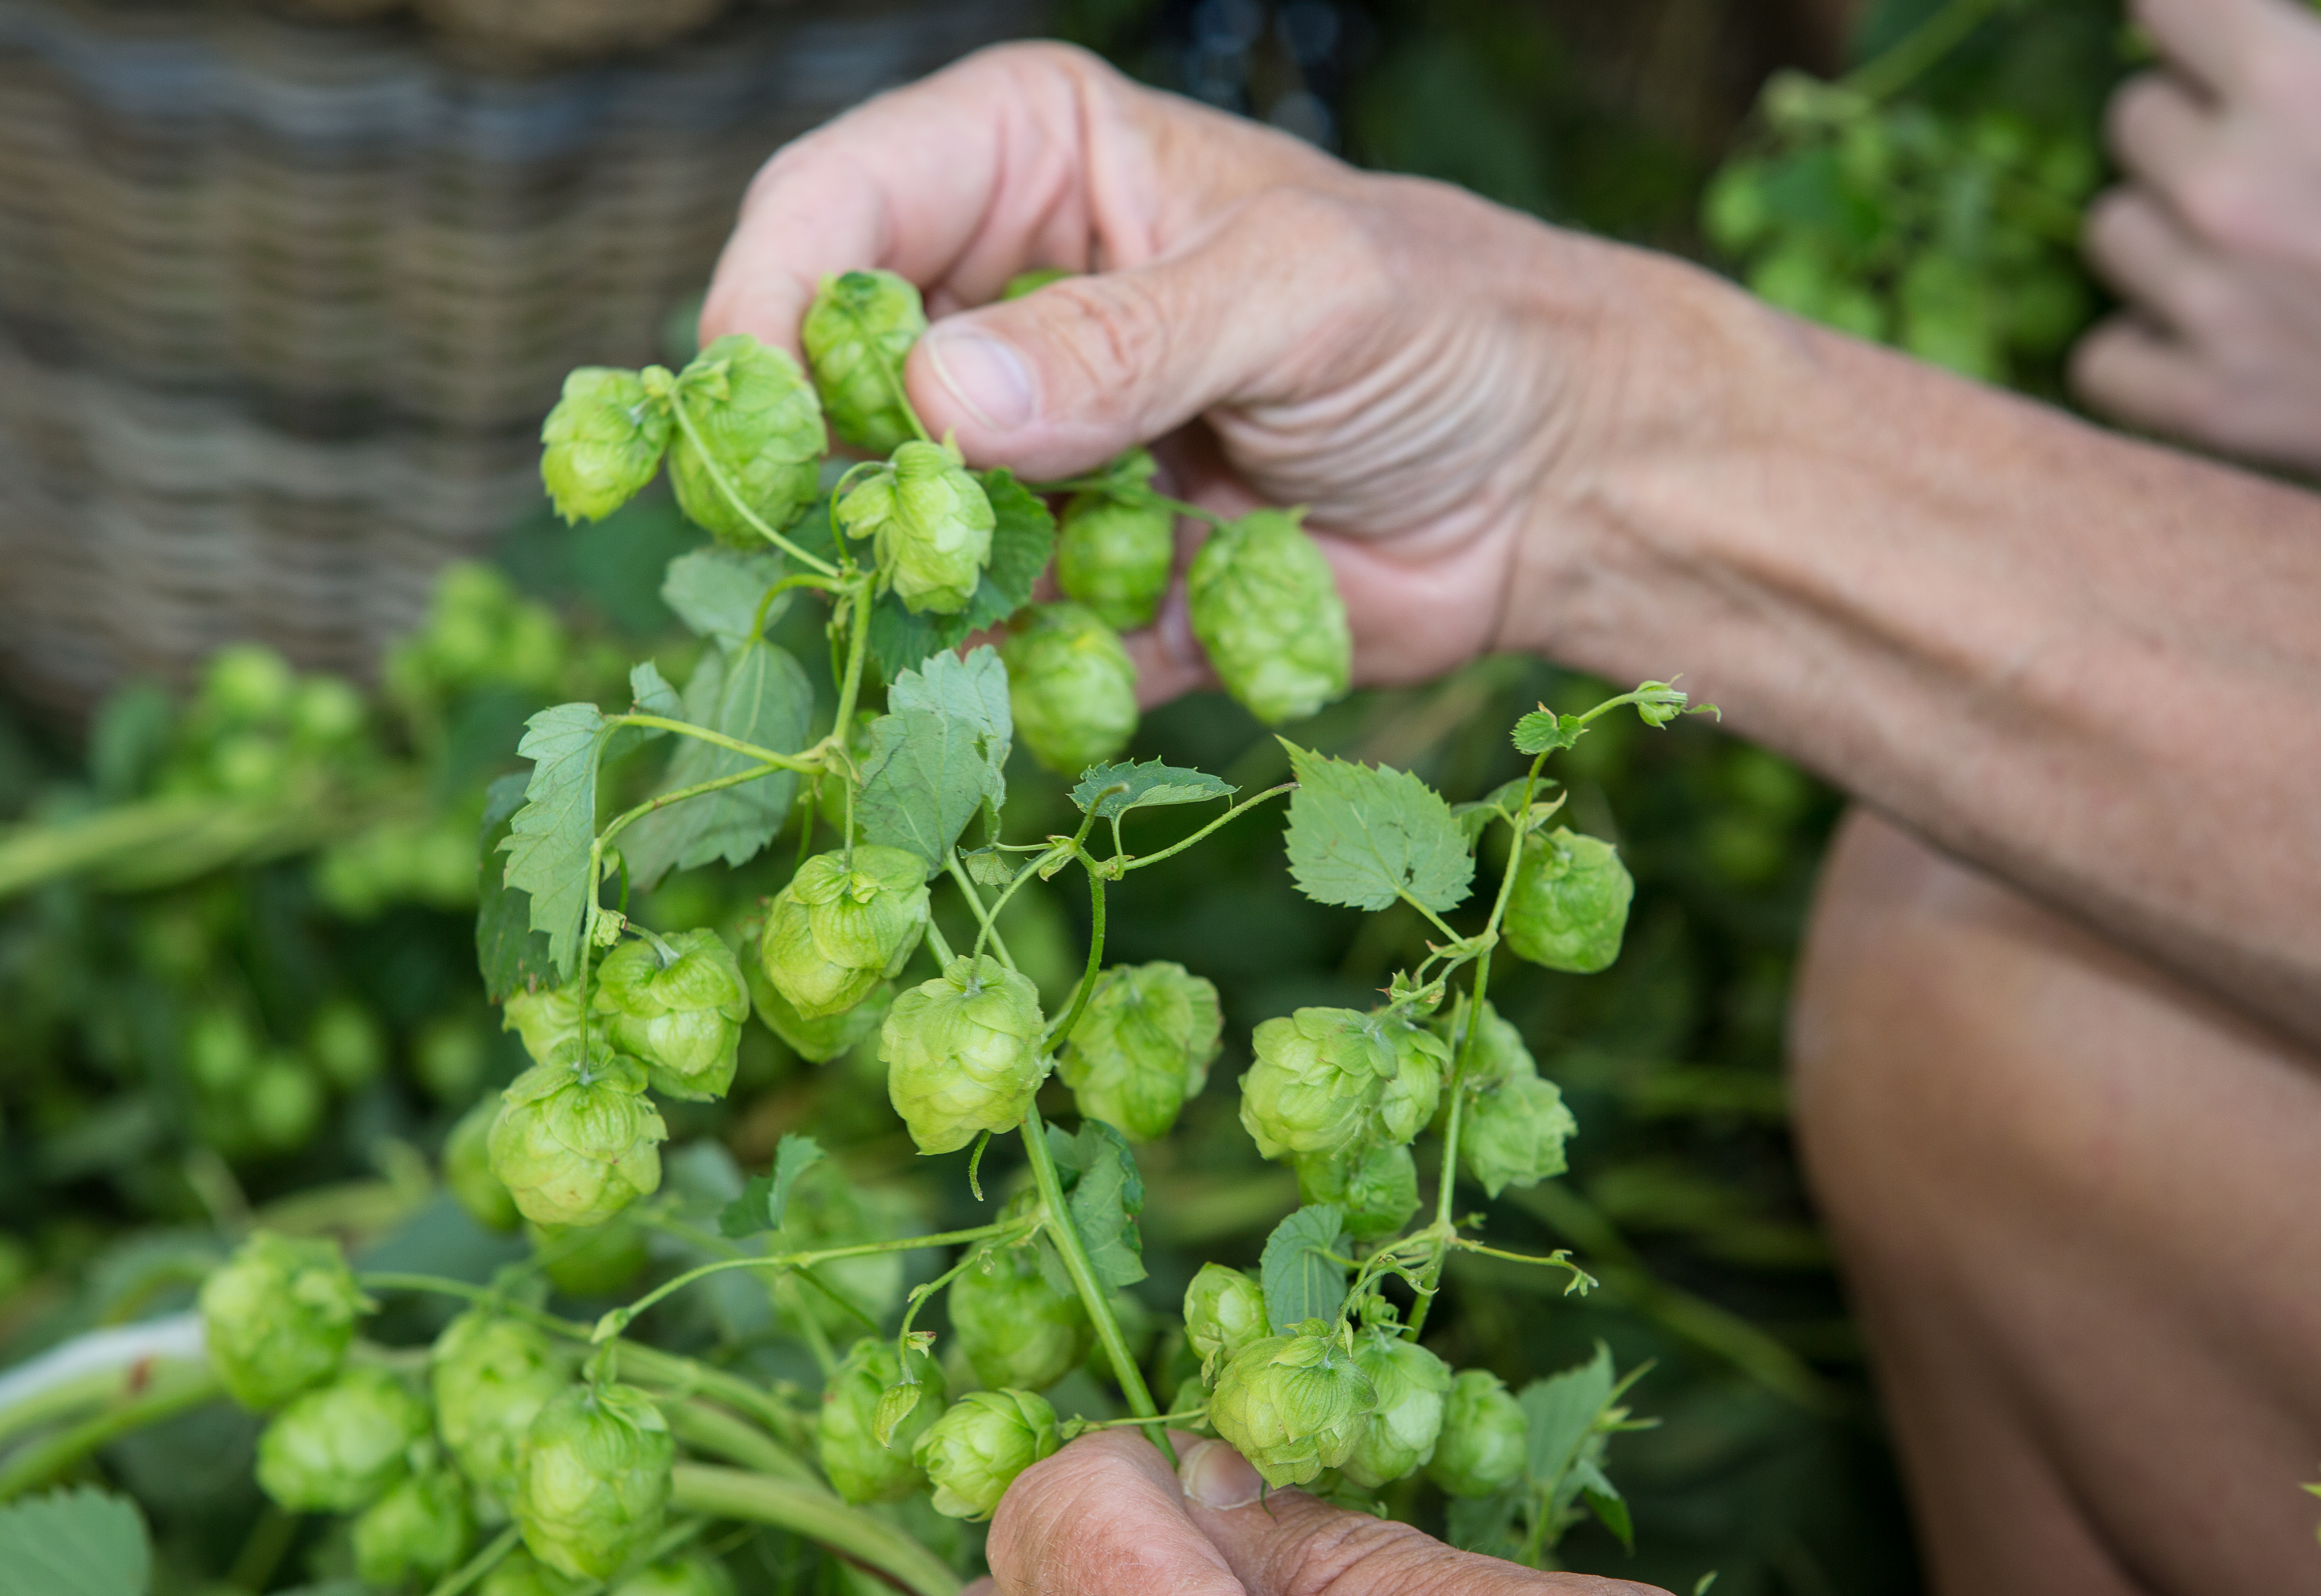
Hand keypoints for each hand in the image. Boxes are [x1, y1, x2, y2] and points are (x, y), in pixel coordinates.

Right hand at [700, 42, 1636, 704]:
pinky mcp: (1067, 585)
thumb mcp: (1301, 295)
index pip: (829, 207)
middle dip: (830, 476)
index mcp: (1028, 166)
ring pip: (889, 532)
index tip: (763, 420)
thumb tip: (938, 402)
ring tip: (956, 634)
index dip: (771, 306)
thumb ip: (1123, 342)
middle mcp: (999, 306)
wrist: (1557, 483)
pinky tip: (1025, 704)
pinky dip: (1000, 688)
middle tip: (880, 549)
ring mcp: (1025, 458)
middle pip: (827, 384)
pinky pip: (987, 646)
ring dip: (911, 598)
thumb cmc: (1450, 327)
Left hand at [2073, 0, 2320, 471]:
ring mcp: (2208, 304)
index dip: (2189, 19)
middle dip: (2193, 128)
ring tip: (2253, 242)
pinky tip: (2211, 329)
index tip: (2202, 31)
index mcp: (2292, 87)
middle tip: (2269, 157)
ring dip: (2167, 229)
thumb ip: (2317, 58)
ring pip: (2113, 230)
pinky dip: (2147, 344)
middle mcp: (2226, 190)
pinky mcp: (2207, 401)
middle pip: (2134, 120)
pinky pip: (2104, 356)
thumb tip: (2276, 50)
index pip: (2165, 4)